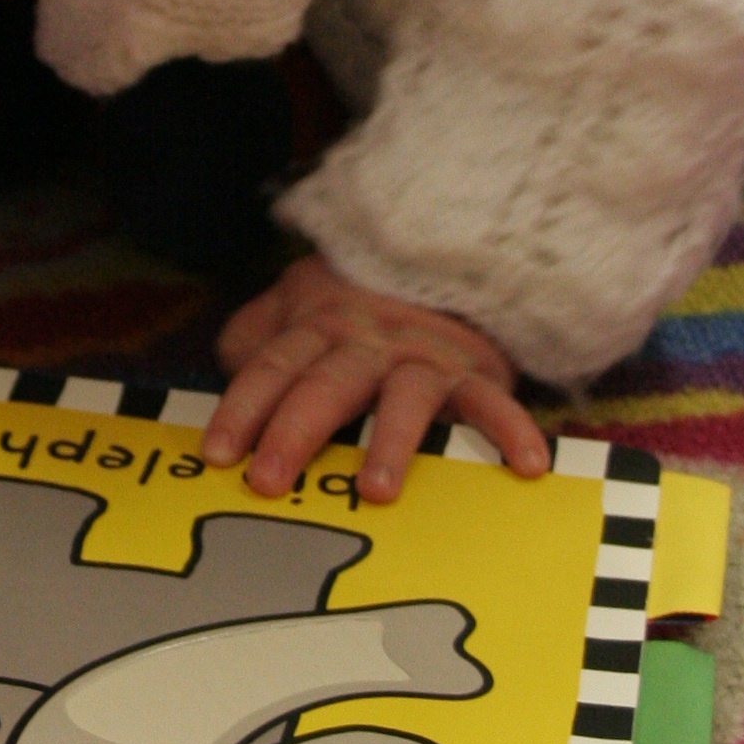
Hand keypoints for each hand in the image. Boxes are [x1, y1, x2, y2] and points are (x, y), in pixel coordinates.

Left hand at [203, 253, 547, 504]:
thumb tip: (226, 367)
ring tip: (376, 491)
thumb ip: (256, 335)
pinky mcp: (474, 371)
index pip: (272, 367)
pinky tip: (524, 466)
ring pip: (404, 397)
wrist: (442, 251)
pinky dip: (510, 430)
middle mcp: (366, 341)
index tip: (218, 454)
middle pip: (325, 385)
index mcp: (317, 326)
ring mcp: (422, 357)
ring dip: (390, 442)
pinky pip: (492, 401)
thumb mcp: (297, 302)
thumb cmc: (356, 299)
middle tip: (268, 480)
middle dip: (294, 432)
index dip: (242, 408)